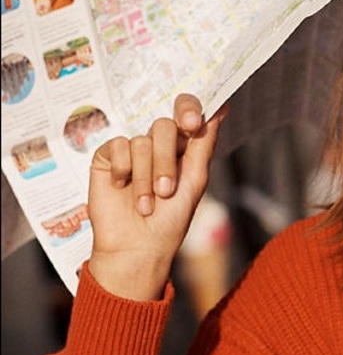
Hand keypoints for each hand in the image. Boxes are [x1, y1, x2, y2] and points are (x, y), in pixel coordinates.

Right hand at [87, 94, 226, 300]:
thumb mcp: (195, 180)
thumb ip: (204, 143)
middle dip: (166, 161)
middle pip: (164, 126)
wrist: (137, 246)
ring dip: (146, 176)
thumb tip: (222, 108)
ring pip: (141, 141)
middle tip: (166, 190)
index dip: (188, 110)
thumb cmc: (171, 219)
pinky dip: (123, 170)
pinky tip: (121, 187)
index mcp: (183, 149)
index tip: (191, 123)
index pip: (185, 112)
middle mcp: (158, 146)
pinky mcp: (108, 157)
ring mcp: (132, 150)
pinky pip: (117, 145)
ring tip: (146, 204)